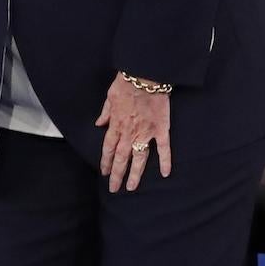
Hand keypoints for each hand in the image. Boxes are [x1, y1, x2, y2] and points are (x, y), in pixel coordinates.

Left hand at [95, 73, 172, 192]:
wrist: (145, 76)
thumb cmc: (126, 84)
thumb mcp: (109, 98)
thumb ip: (105, 113)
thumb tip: (99, 124)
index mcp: (116, 125)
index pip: (108, 148)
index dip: (105, 162)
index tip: (103, 172)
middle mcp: (129, 132)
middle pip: (121, 158)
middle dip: (117, 174)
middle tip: (114, 188)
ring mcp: (146, 132)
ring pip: (139, 158)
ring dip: (135, 174)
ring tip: (132, 187)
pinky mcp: (161, 129)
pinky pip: (163, 148)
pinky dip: (165, 161)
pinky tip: (164, 174)